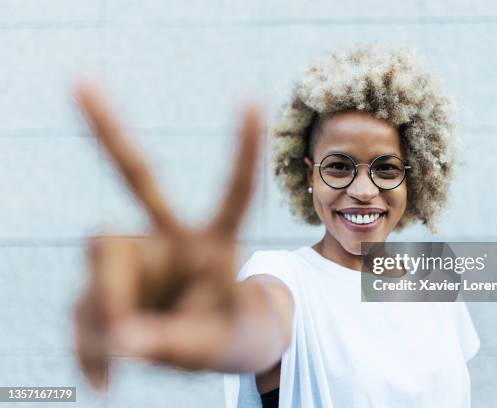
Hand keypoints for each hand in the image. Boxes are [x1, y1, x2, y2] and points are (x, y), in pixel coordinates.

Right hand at [72, 80, 262, 391]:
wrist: (214, 346)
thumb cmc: (227, 337)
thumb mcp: (213, 348)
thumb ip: (170, 343)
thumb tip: (118, 340)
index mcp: (215, 243)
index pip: (233, 195)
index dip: (242, 154)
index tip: (252, 100)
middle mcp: (172, 237)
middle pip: (138, 179)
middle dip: (108, 129)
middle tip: (80, 82)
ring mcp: (138, 256)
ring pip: (97, 271)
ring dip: (100, 324)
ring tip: (119, 371)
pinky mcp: (109, 281)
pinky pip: (84, 311)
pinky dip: (89, 348)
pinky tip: (103, 380)